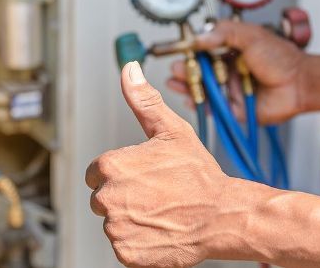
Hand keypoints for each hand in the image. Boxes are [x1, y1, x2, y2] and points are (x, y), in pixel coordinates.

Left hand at [85, 61, 230, 267]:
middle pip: (102, 198)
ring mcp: (116, 228)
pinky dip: (138, 242)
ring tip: (160, 211)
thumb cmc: (199, 176)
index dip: (120, 174)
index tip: (142, 177)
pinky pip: (123, 246)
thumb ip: (143, 101)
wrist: (223, 217)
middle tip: (155, 194)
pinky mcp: (127, 253)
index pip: (96, 173)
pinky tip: (159, 230)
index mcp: (110, 167)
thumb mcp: (171, 131)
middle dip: (123, 197)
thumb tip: (129, 70)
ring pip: (113, 222)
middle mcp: (107, 198)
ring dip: (131, 219)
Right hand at [167, 21, 306, 123]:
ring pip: (201, 90)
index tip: (180, 51)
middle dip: (183, 71)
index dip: (189, 53)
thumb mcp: (251, 35)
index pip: (202, 52)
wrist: (300, 83)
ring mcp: (228, 90)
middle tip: (175, 69)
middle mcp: (226, 71)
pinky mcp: (231, 108)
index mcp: (229, 52)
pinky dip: (198, 105)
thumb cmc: (281, 58)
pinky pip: (211, 108)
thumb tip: (198, 38)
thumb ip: (224, 33)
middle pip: (197, 72)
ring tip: (175, 82)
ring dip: (186, 87)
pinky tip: (189, 98)